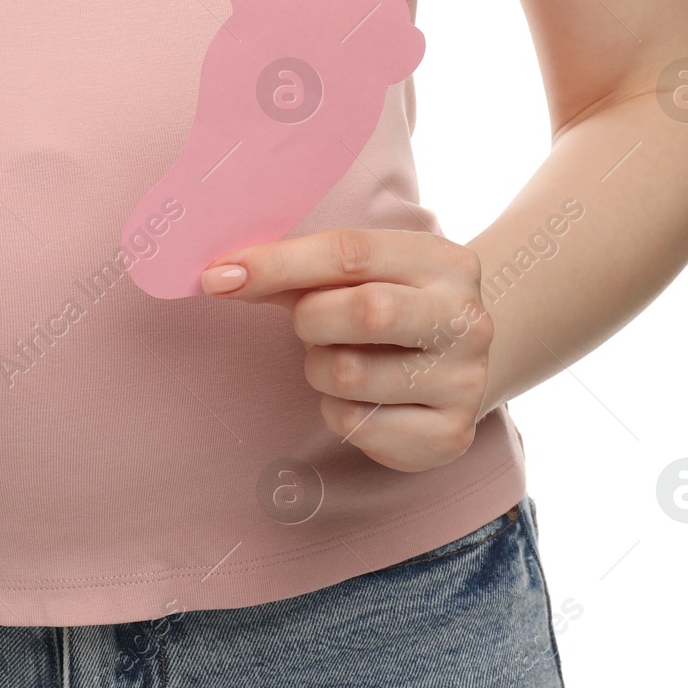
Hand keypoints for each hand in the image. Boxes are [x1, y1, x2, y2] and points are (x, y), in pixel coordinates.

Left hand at [201, 228, 493, 471]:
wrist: (452, 368)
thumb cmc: (385, 309)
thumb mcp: (354, 278)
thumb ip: (294, 272)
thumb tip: (222, 276)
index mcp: (444, 262)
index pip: (351, 252)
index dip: (278, 263)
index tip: (219, 276)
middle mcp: (468, 319)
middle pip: (364, 312)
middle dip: (311, 321)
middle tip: (309, 326)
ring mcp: (465, 380)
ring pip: (350, 375)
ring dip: (321, 370)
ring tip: (343, 361)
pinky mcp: (450, 435)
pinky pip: (357, 424)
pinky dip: (338, 411)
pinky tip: (362, 400)